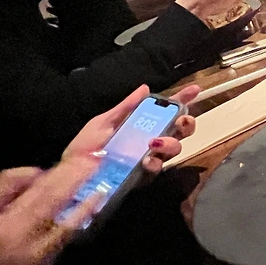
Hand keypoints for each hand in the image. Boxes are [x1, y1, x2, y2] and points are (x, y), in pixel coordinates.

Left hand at [62, 83, 198, 175]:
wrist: (71, 174)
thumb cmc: (85, 147)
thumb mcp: (103, 122)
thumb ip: (126, 107)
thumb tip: (145, 88)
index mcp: (141, 125)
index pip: (167, 110)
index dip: (182, 99)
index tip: (194, 89)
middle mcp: (150, 141)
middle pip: (180, 130)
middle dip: (187, 123)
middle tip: (182, 120)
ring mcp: (149, 158)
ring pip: (175, 148)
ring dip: (172, 142)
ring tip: (156, 141)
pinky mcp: (144, 176)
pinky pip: (158, 168)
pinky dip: (155, 161)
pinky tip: (147, 159)